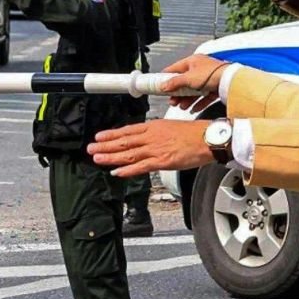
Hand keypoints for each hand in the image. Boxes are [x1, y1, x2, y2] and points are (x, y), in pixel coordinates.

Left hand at [88, 119, 214, 177]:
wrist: (208, 138)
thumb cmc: (194, 133)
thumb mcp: (171, 127)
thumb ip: (158, 133)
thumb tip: (148, 138)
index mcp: (154, 127)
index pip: (128, 131)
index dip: (112, 134)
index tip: (99, 136)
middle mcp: (151, 137)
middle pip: (124, 142)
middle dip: (105, 145)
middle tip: (91, 148)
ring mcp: (155, 149)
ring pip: (128, 154)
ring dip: (111, 157)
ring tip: (98, 158)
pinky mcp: (162, 161)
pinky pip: (141, 166)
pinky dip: (127, 170)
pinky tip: (117, 172)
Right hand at [158, 53, 227, 100]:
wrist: (231, 81)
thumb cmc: (212, 74)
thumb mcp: (188, 78)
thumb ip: (175, 82)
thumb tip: (163, 85)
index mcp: (192, 62)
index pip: (175, 68)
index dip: (166, 77)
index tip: (160, 85)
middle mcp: (200, 69)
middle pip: (184, 82)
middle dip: (178, 93)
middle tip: (172, 100)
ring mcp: (208, 79)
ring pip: (194, 91)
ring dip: (187, 99)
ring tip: (182, 106)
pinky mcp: (215, 88)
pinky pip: (204, 96)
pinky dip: (198, 103)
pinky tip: (193, 109)